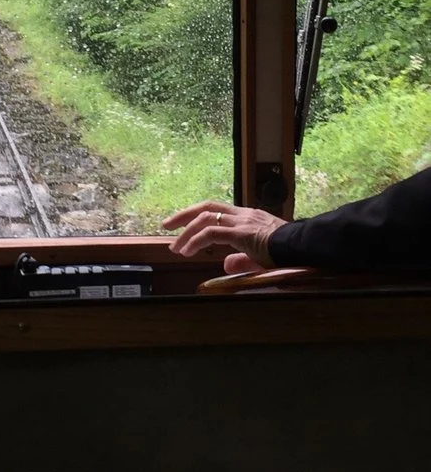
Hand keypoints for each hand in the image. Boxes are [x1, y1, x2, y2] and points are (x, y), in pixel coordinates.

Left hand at [162, 201, 287, 273]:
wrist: (303, 247)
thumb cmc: (287, 253)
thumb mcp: (260, 257)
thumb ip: (241, 259)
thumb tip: (225, 264)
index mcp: (246, 217)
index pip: (216, 210)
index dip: (197, 216)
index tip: (183, 227)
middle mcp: (242, 214)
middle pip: (206, 206)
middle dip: (184, 215)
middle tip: (167, 225)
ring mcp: (241, 221)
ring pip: (205, 217)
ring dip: (186, 231)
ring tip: (175, 246)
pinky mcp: (242, 232)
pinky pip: (212, 233)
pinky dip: (195, 241)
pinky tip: (187, 251)